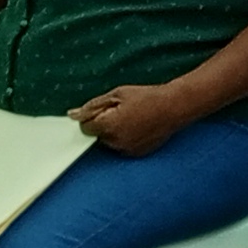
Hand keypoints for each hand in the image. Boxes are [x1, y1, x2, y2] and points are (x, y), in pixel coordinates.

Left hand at [72, 81, 195, 153]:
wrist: (174, 107)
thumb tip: (72, 115)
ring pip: (110, 143)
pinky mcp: (137, 154)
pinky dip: (127, 139)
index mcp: (108, 125)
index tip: (106, 109)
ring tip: (133, 119)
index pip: (85, 127)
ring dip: (115, 133)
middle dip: (104, 125)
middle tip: (122, 111)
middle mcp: (115, 142)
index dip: (93, 117)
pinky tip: (139, 128)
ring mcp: (127, 150)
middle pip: (98, 136)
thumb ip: (92, 106)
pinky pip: (123, 148)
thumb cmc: (146, 97)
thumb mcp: (117, 94)